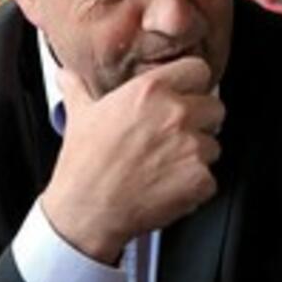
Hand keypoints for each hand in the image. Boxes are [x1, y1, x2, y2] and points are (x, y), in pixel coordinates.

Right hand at [41, 57, 224, 263]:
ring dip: (197, 155)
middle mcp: (176, 113)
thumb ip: (78, 88)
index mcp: (150, 90)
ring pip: (214, 145)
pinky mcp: (200, 179)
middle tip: (176, 136)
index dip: (192, 84)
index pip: (198, 70)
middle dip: (201, 121)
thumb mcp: (79, 116)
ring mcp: (191, 147)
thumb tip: (66, 75)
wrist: (88, 211)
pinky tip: (169, 185)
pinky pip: (210, 178)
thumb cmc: (84, 164)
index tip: (186, 94)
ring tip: (167, 165)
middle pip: (215, 107)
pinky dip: (195, 185)